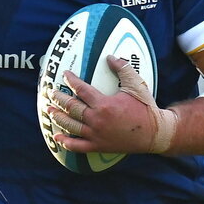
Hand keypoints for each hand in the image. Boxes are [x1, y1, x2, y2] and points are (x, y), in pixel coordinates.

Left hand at [48, 55, 176, 154]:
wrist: (154, 134)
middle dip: (58, 98)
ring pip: (70, 125)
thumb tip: (110, 57)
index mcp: (104, 104)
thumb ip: (123, 69)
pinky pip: (78, 146)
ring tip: (49, 110)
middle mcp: (96, 120)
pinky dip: (66, 142)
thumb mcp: (136, 85)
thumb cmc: (146, 108)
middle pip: (71, 107)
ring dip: (58, 117)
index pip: (81, 89)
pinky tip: (57, 137)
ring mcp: (96, 135)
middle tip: (51, 92)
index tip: (65, 74)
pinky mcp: (98, 146)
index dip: (71, 80)